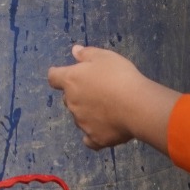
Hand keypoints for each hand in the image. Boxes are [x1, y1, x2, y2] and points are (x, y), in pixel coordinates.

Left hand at [47, 44, 177, 152]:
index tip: (63, 74)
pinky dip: (93, 135)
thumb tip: (74, 51)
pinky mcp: (95, 138)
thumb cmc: (119, 76)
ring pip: (79, 117)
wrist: (136, 106)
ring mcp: (82, 123)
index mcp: (71, 81)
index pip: (54, 77)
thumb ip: (86, 54)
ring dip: (87, 112)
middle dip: (77, 94)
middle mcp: (72, 103)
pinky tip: (102, 131)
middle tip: (97, 90)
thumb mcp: (104, 56)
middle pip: (68, 98)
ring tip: (108, 109)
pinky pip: (89, 139)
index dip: (57, 75)